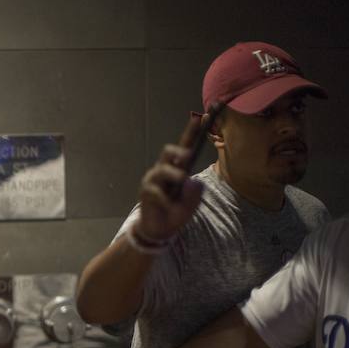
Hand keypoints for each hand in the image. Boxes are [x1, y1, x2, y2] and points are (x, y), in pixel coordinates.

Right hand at [135, 114, 207, 240]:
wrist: (159, 230)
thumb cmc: (175, 213)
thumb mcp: (191, 205)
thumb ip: (194, 194)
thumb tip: (191, 180)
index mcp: (178, 169)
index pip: (185, 147)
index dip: (192, 132)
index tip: (203, 116)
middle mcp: (164, 170)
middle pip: (168, 151)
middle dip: (179, 150)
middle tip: (188, 156)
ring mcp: (153, 180)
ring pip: (161, 169)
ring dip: (173, 174)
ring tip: (181, 181)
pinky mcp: (145, 192)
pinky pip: (155, 190)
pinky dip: (165, 199)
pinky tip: (168, 207)